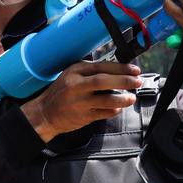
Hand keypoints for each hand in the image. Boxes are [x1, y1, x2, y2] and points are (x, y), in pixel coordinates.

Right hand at [21, 61, 141, 142]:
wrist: (45, 113)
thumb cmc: (62, 92)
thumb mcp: (73, 74)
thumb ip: (92, 71)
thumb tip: (119, 69)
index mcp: (76, 71)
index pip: (102, 66)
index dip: (121, 68)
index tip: (134, 70)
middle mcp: (76, 85)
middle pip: (103, 81)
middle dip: (124, 80)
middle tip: (137, 81)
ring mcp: (79, 102)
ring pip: (105, 100)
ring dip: (122, 99)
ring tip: (132, 97)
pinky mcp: (82, 116)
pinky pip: (103, 113)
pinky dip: (114, 111)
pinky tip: (119, 108)